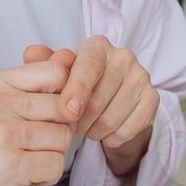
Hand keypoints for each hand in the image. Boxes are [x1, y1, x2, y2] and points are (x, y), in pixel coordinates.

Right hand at [0, 48, 79, 185]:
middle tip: (32, 144)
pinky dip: (47, 175)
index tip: (49, 113)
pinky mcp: (9, 166)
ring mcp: (0, 134)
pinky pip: (57, 164)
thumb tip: (68, 55)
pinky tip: (24, 175)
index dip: (66, 95)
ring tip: (25, 159)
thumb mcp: (2, 104)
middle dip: (60, 130)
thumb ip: (36, 80)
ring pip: (64, 137)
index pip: (56, 72)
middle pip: (66, 107)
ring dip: (53, 154)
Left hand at [55, 36, 159, 175]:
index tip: (67, 113)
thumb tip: (32, 53)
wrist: (110, 102)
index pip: (89, 66)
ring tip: (87, 128)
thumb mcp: (58, 76)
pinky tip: (105, 132)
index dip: (77, 90)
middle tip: (72, 126)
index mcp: (97, 47)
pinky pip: (129, 128)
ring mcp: (141, 77)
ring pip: (113, 117)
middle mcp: (123, 56)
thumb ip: (43, 65)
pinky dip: (112, 138)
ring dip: (95, 131)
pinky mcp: (153, 98)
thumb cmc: (78, 86)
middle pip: (99, 97)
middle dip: (80, 119)